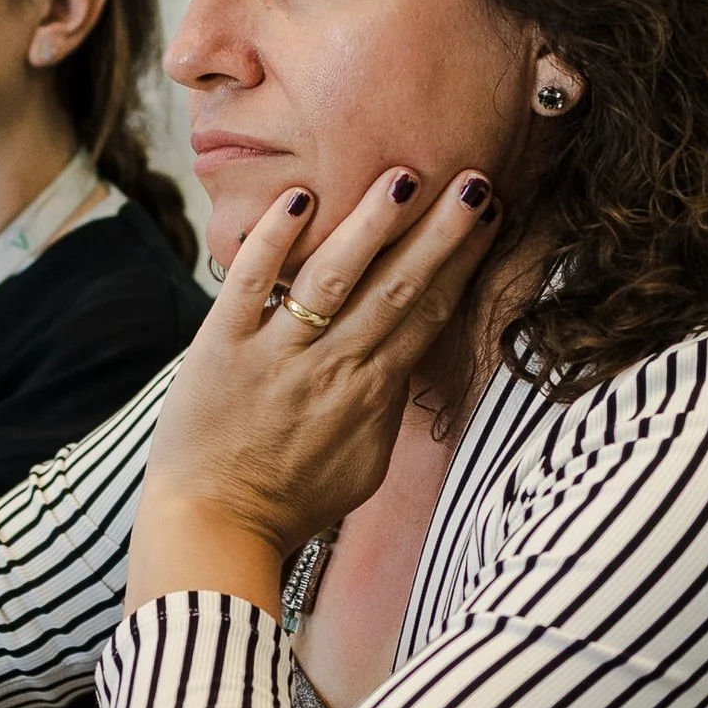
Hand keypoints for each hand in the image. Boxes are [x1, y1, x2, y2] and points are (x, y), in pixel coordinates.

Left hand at [127, 166, 500, 610]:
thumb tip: (408, 361)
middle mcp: (333, 368)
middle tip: (474, 178)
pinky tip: (298, 198)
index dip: (463, 260)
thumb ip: (385, 406)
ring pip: (333, 279)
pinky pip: (249, 286)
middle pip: (399, 288)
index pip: (428, 312)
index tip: (492, 213)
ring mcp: (277, 356)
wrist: (215, 530)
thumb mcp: (361, 463)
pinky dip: (271, 241)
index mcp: (373, 394)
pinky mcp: (220, 349)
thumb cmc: (289, 501)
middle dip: (440, 232)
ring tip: (403, 177)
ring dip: (370, 226)